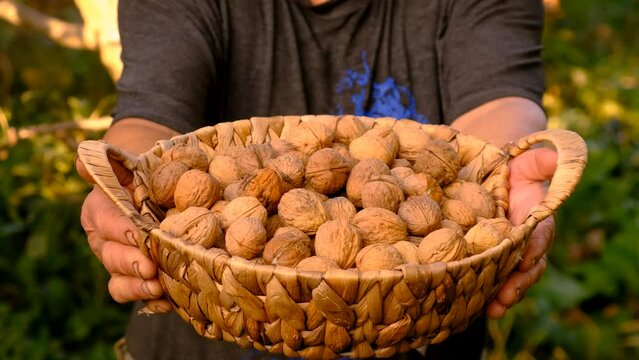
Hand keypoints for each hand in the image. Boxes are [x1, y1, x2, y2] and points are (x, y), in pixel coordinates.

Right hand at [76, 155, 172, 312]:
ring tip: (157, 288)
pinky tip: (168, 301)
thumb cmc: (142, 176)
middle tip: (150, 266)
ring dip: (138, 288)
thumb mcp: (126, 163)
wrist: (157, 192)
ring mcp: (120, 264)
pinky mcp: (138, 279)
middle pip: (111, 257)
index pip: (105, 221)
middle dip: (130, 263)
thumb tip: (81, 162)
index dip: (120, 229)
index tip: (138, 233)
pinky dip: (151, 302)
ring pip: (120, 283)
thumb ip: (106, 161)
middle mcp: (105, 242)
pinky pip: (138, 295)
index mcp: (99, 212)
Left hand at [486, 147, 557, 317]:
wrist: (488, 179)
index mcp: (538, 221)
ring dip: (502, 295)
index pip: (541, 236)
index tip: (526, 257)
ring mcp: (506, 254)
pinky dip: (483, 294)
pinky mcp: (487, 259)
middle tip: (506, 295)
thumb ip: (541, 161)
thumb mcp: (526, 161)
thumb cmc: (511, 170)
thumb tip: (557, 158)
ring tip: (492, 309)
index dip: (534, 247)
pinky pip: (489, 280)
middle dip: (518, 283)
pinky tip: (474, 308)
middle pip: (527, 268)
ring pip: (509, 279)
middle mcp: (525, 243)